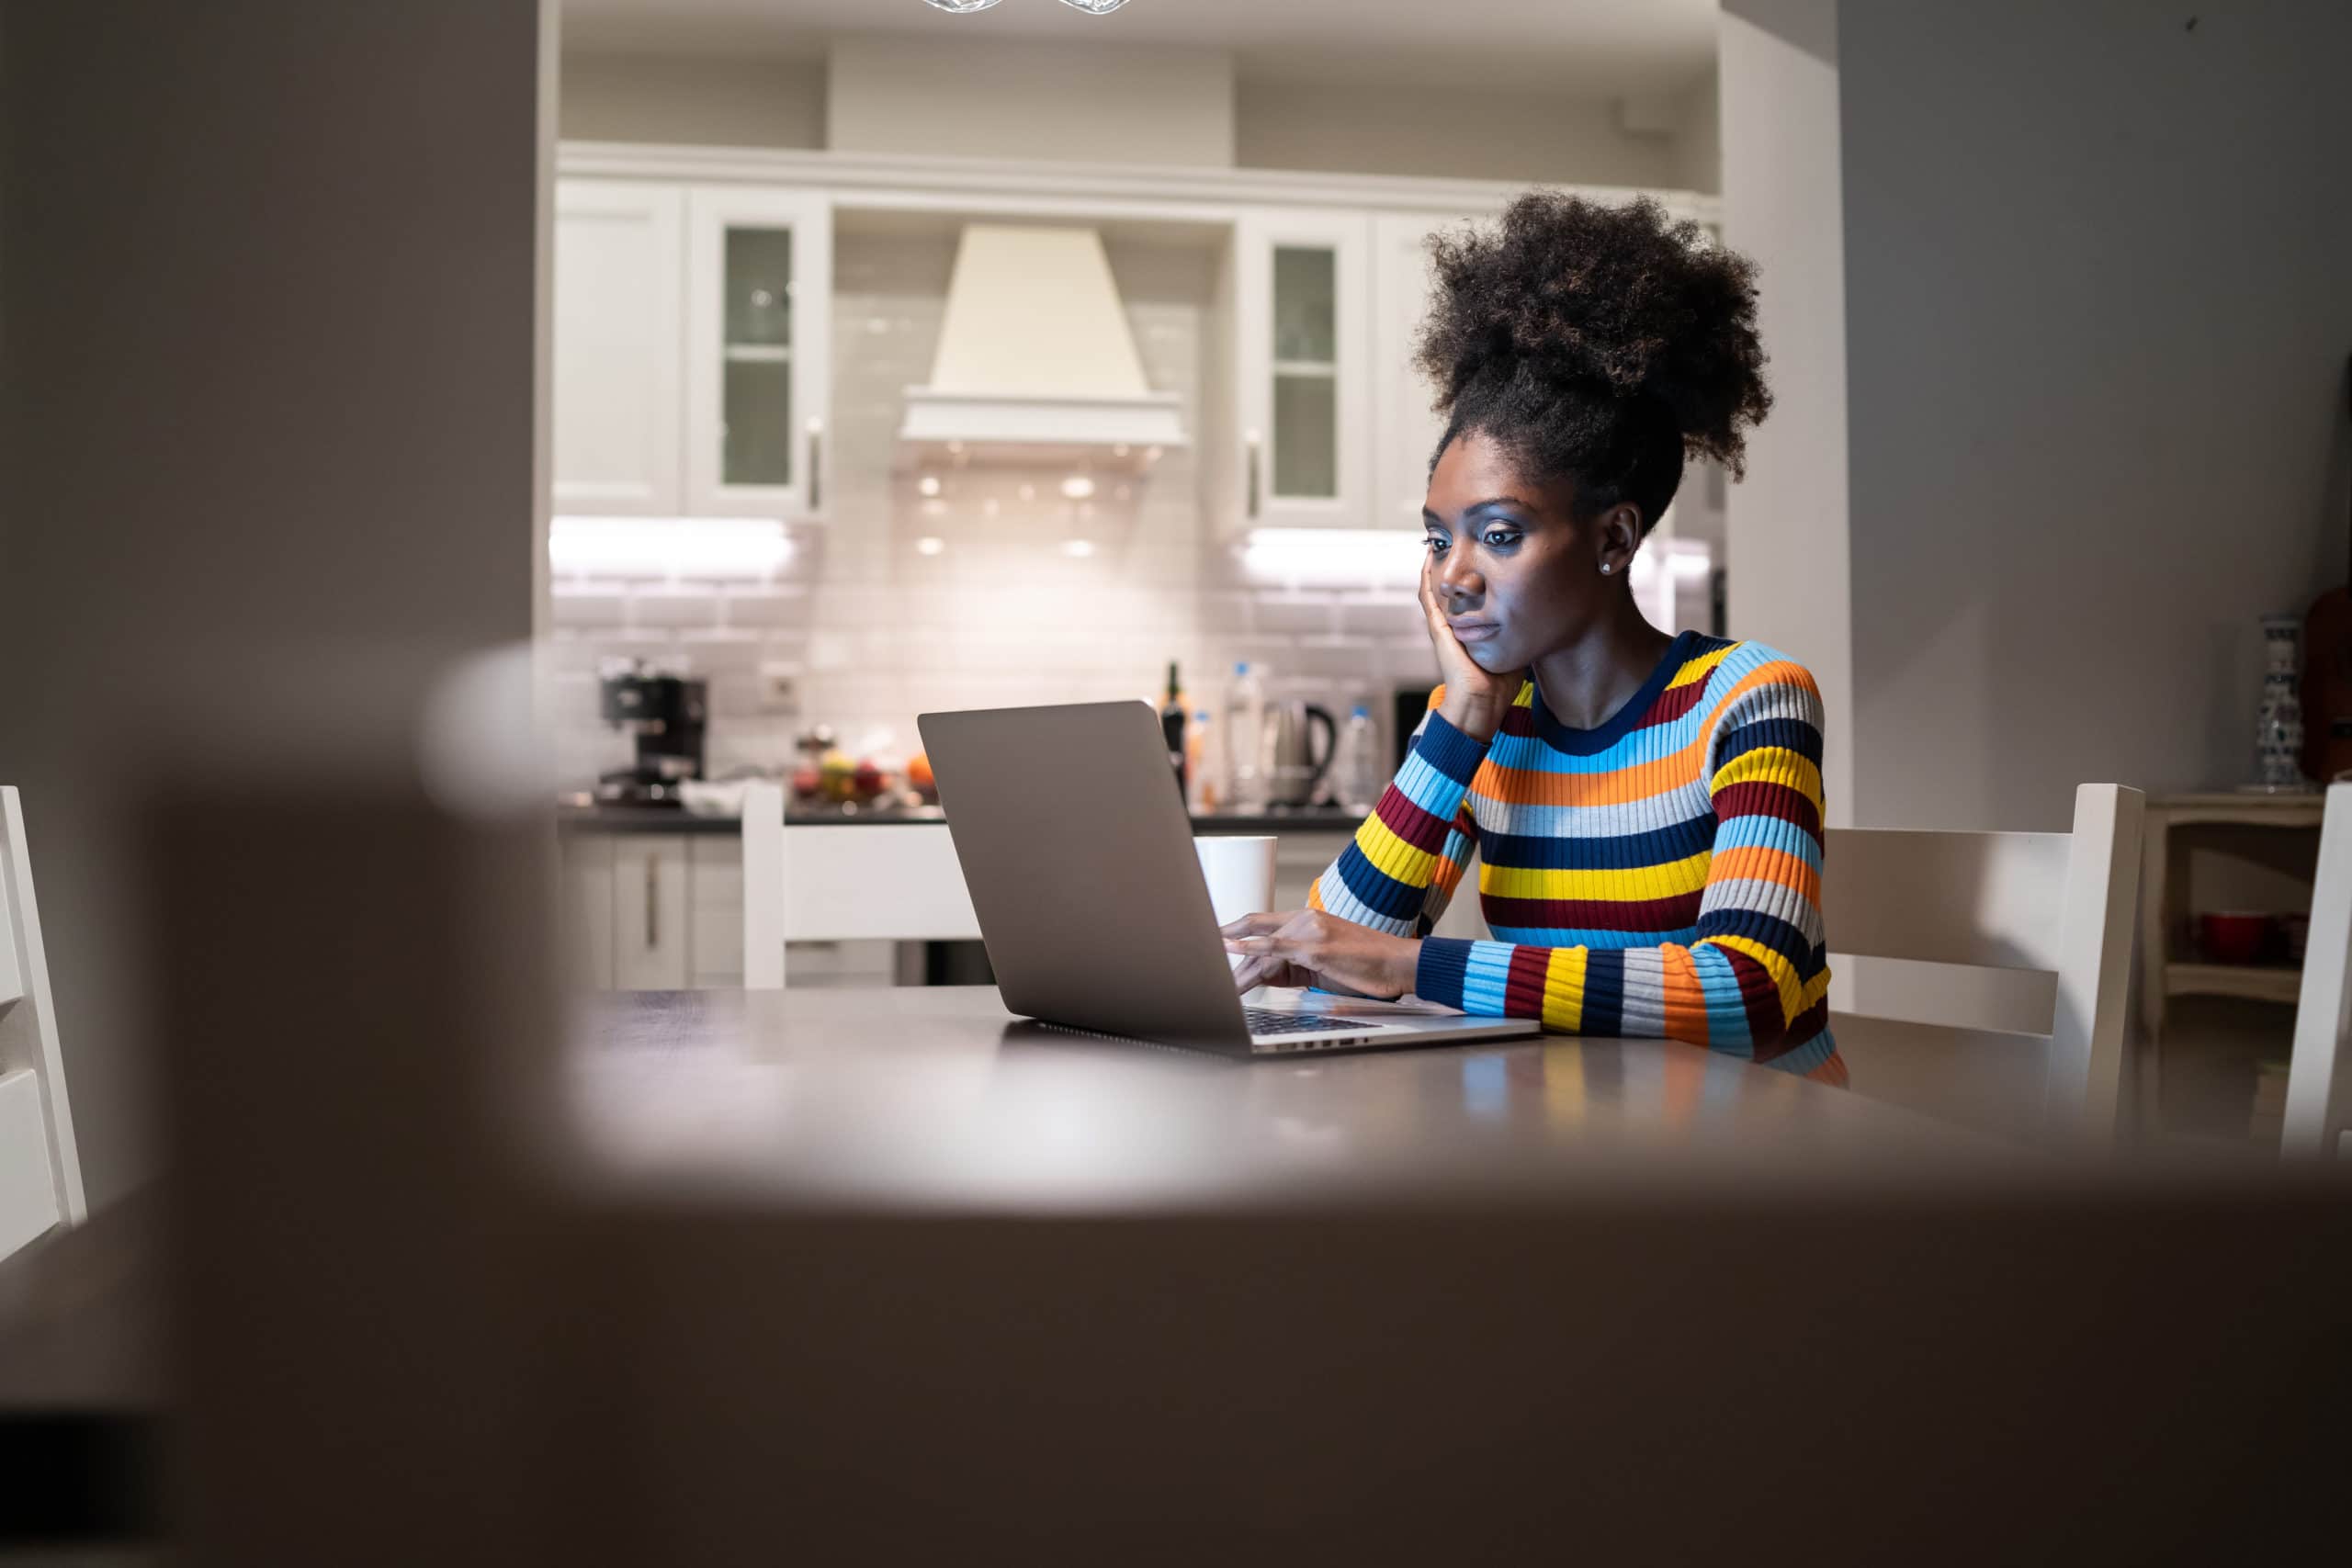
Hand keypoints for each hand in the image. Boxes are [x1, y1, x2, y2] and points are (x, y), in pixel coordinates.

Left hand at [1221, 910, 1419, 999]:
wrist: (1400, 965)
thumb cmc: (1368, 967)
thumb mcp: (1325, 963)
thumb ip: (1296, 964)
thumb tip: (1266, 976)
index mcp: (1309, 919)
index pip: (1262, 924)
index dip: (1235, 932)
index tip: (1214, 940)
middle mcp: (1306, 919)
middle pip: (1255, 933)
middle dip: (1229, 952)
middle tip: (1206, 967)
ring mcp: (1310, 931)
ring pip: (1261, 947)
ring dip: (1237, 968)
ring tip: (1217, 983)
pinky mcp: (1315, 948)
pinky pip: (1275, 949)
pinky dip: (1250, 949)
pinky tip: (1231, 950)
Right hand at [1419, 552, 1524, 740]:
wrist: (1482, 702)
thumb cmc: (1500, 683)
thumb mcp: (1516, 645)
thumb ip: (1525, 628)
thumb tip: (1547, 612)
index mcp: (1470, 628)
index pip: (1469, 594)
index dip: (1473, 573)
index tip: (1483, 553)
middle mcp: (1454, 623)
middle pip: (1450, 585)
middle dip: (1453, 562)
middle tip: (1459, 538)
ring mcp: (1443, 624)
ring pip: (1435, 586)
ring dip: (1437, 564)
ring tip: (1440, 539)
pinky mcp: (1437, 627)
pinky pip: (1427, 596)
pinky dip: (1426, 576)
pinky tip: (1430, 556)